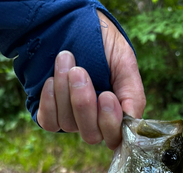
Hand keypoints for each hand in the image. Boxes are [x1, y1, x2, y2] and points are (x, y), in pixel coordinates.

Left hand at [36, 11, 145, 149]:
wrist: (72, 23)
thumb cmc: (104, 45)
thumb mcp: (125, 62)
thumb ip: (133, 94)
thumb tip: (132, 121)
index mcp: (116, 114)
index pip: (115, 138)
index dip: (110, 122)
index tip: (106, 95)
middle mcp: (94, 121)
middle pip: (91, 135)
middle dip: (84, 105)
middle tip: (79, 72)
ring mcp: (72, 119)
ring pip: (68, 124)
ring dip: (64, 91)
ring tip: (66, 60)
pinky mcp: (51, 114)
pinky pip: (50, 122)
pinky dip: (49, 102)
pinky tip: (51, 79)